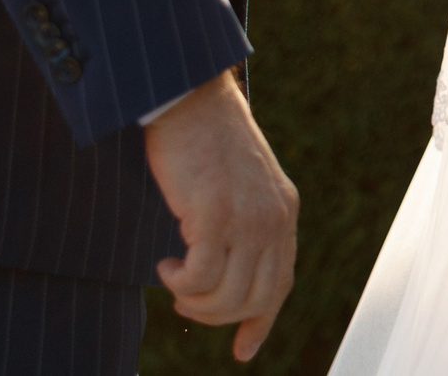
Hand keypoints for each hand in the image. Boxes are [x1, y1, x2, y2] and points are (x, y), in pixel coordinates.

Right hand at [145, 69, 298, 362]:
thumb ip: (244, 224)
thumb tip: (228, 273)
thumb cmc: (204, 142)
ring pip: (228, 294)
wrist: (190, 98)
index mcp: (283, 212)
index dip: (260, 322)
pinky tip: (165, 265)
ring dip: (196, 303)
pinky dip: (180, 282)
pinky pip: (201, 276)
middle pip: (256, 298)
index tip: (243, 351)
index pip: (280, 284)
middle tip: (187, 303)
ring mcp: (247, 217)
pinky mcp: (215, 213)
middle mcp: (273, 218)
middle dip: (218, 316)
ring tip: (174, 284)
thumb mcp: (240, 186)